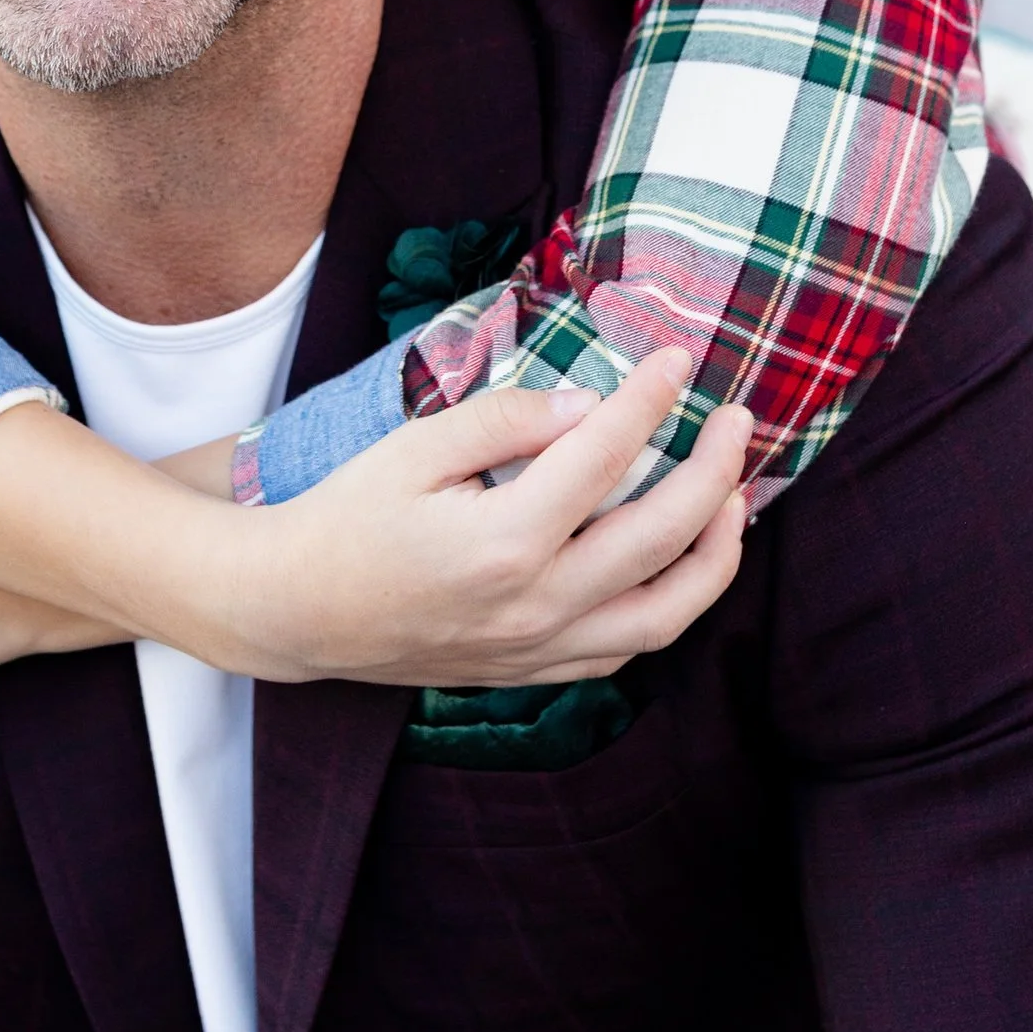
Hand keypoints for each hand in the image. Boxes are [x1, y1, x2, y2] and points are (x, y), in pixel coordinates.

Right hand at [0, 357, 749, 688]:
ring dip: (715, 555)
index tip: (676, 358)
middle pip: (662, 536)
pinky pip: (626, 647)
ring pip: (666, 614)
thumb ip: (507, 421)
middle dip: (714, 471)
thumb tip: (591, 406)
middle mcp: (535, 605)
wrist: (295, 611)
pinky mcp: (533, 673)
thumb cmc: (346, 517)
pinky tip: (679, 564)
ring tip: (735, 500)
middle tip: (738, 420)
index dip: (650, 400)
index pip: (606, 457)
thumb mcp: (414, 448)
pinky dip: (669, 606)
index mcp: (503, 542)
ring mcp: (539, 649)